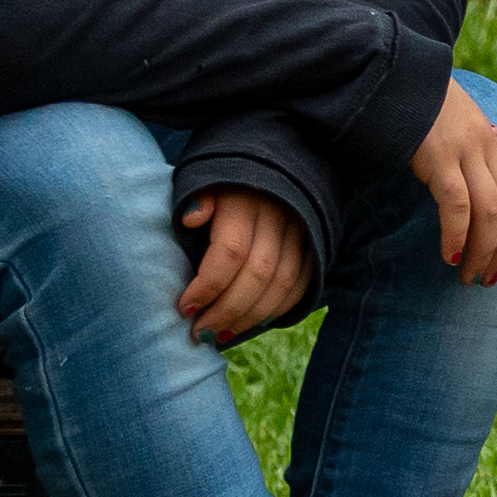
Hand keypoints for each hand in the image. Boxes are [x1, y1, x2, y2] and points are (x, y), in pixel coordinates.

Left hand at [174, 185, 312, 343]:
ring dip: (249, 317)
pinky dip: (276, 309)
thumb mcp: (203, 180)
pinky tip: (250, 322)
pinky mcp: (312, 245)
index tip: (184, 307)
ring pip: (280, 285)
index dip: (207, 286)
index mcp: (246, 200)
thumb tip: (190, 218)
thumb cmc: (224, 183)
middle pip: (257, 275)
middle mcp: (278, 216)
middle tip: (199, 332)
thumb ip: (197, 200)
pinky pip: (299, 285)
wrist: (271, 163)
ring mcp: (300, 233)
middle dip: (225, 311)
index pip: (230, 252)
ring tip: (220, 333)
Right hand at [411, 85, 496, 285]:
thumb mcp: (450, 127)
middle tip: (487, 279)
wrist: (394, 69)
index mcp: (490, 141)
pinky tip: (450, 254)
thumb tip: (469, 190)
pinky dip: (457, 233)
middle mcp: (485, 146)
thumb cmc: (415, 103)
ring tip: (469, 276)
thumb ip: (464, 155)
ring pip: (488, 210)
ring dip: (482, 250)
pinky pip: (456, 203)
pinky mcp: (438, 155)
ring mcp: (463, 150)